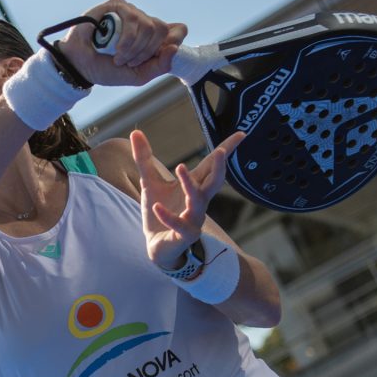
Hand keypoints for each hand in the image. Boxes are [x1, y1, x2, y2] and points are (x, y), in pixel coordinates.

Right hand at [60, 0, 186, 86]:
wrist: (80, 66)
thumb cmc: (107, 70)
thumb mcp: (139, 75)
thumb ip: (160, 66)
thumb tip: (174, 47)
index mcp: (152, 37)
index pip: (178, 29)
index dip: (177, 38)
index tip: (164, 51)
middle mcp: (143, 21)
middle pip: (162, 29)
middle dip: (147, 52)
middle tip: (129, 62)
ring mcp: (130, 12)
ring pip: (149, 26)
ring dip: (134, 49)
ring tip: (118, 57)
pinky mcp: (116, 5)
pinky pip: (133, 19)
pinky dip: (127, 40)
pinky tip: (116, 49)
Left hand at [130, 129, 245, 268]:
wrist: (157, 245)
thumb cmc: (159, 210)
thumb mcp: (149, 181)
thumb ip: (144, 158)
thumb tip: (135, 131)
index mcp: (193, 185)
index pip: (211, 164)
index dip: (226, 149)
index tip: (241, 135)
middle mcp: (198, 200)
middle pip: (214, 181)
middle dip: (219, 167)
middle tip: (221, 152)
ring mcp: (193, 218)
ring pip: (198, 201)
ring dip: (190, 185)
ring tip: (180, 166)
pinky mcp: (184, 234)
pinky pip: (178, 224)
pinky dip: (168, 216)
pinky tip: (157, 207)